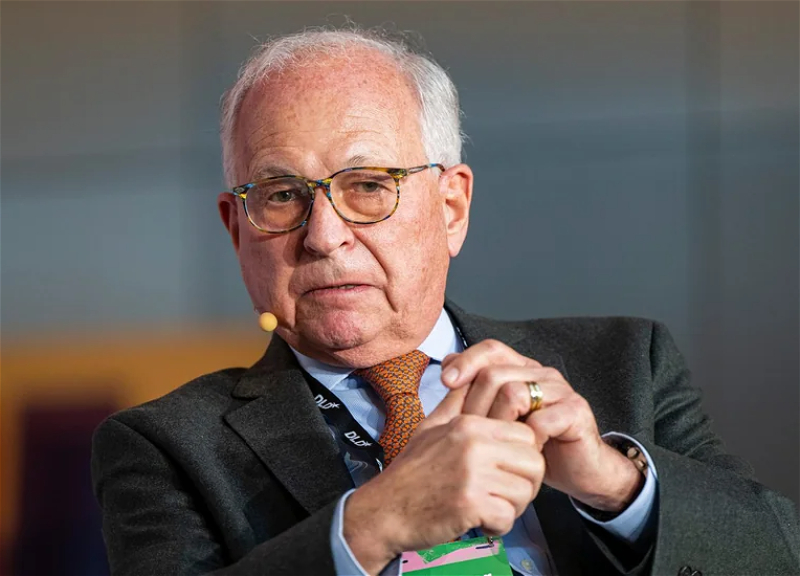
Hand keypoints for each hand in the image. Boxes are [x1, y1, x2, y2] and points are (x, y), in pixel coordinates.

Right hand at [343, 386, 544, 574]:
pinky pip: (508, 517)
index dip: (523, 455)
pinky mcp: (470, 504)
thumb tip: (468, 374)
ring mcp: (472, 474)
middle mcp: (473, 445)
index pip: (526, 435)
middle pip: (533, 462)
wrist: (384, 509)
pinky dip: (498, 526)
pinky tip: (481, 522)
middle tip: (505, 493)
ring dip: (512, 507)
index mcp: (469, 425)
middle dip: (525, 483)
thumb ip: (457, 402)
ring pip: (525, 492)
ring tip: (490, 508)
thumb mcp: (432, 426)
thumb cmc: (410, 472)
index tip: (507, 470)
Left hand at [440, 339, 643, 512]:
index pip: (491, 349)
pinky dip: (526, 440)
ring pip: (515, 392)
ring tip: (494, 444)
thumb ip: (475, 392)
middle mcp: (541, 373)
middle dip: (476, 404)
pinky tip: (521, 453)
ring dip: (498, 423)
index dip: (466, 361)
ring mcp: (560, 390)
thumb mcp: (499, 418)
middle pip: (496, 372)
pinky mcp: (576, 411)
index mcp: (522, 369)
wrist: (579, 470)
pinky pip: (541, 420)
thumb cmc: (533, 444)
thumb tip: (446, 365)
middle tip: (470, 431)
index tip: (445, 381)